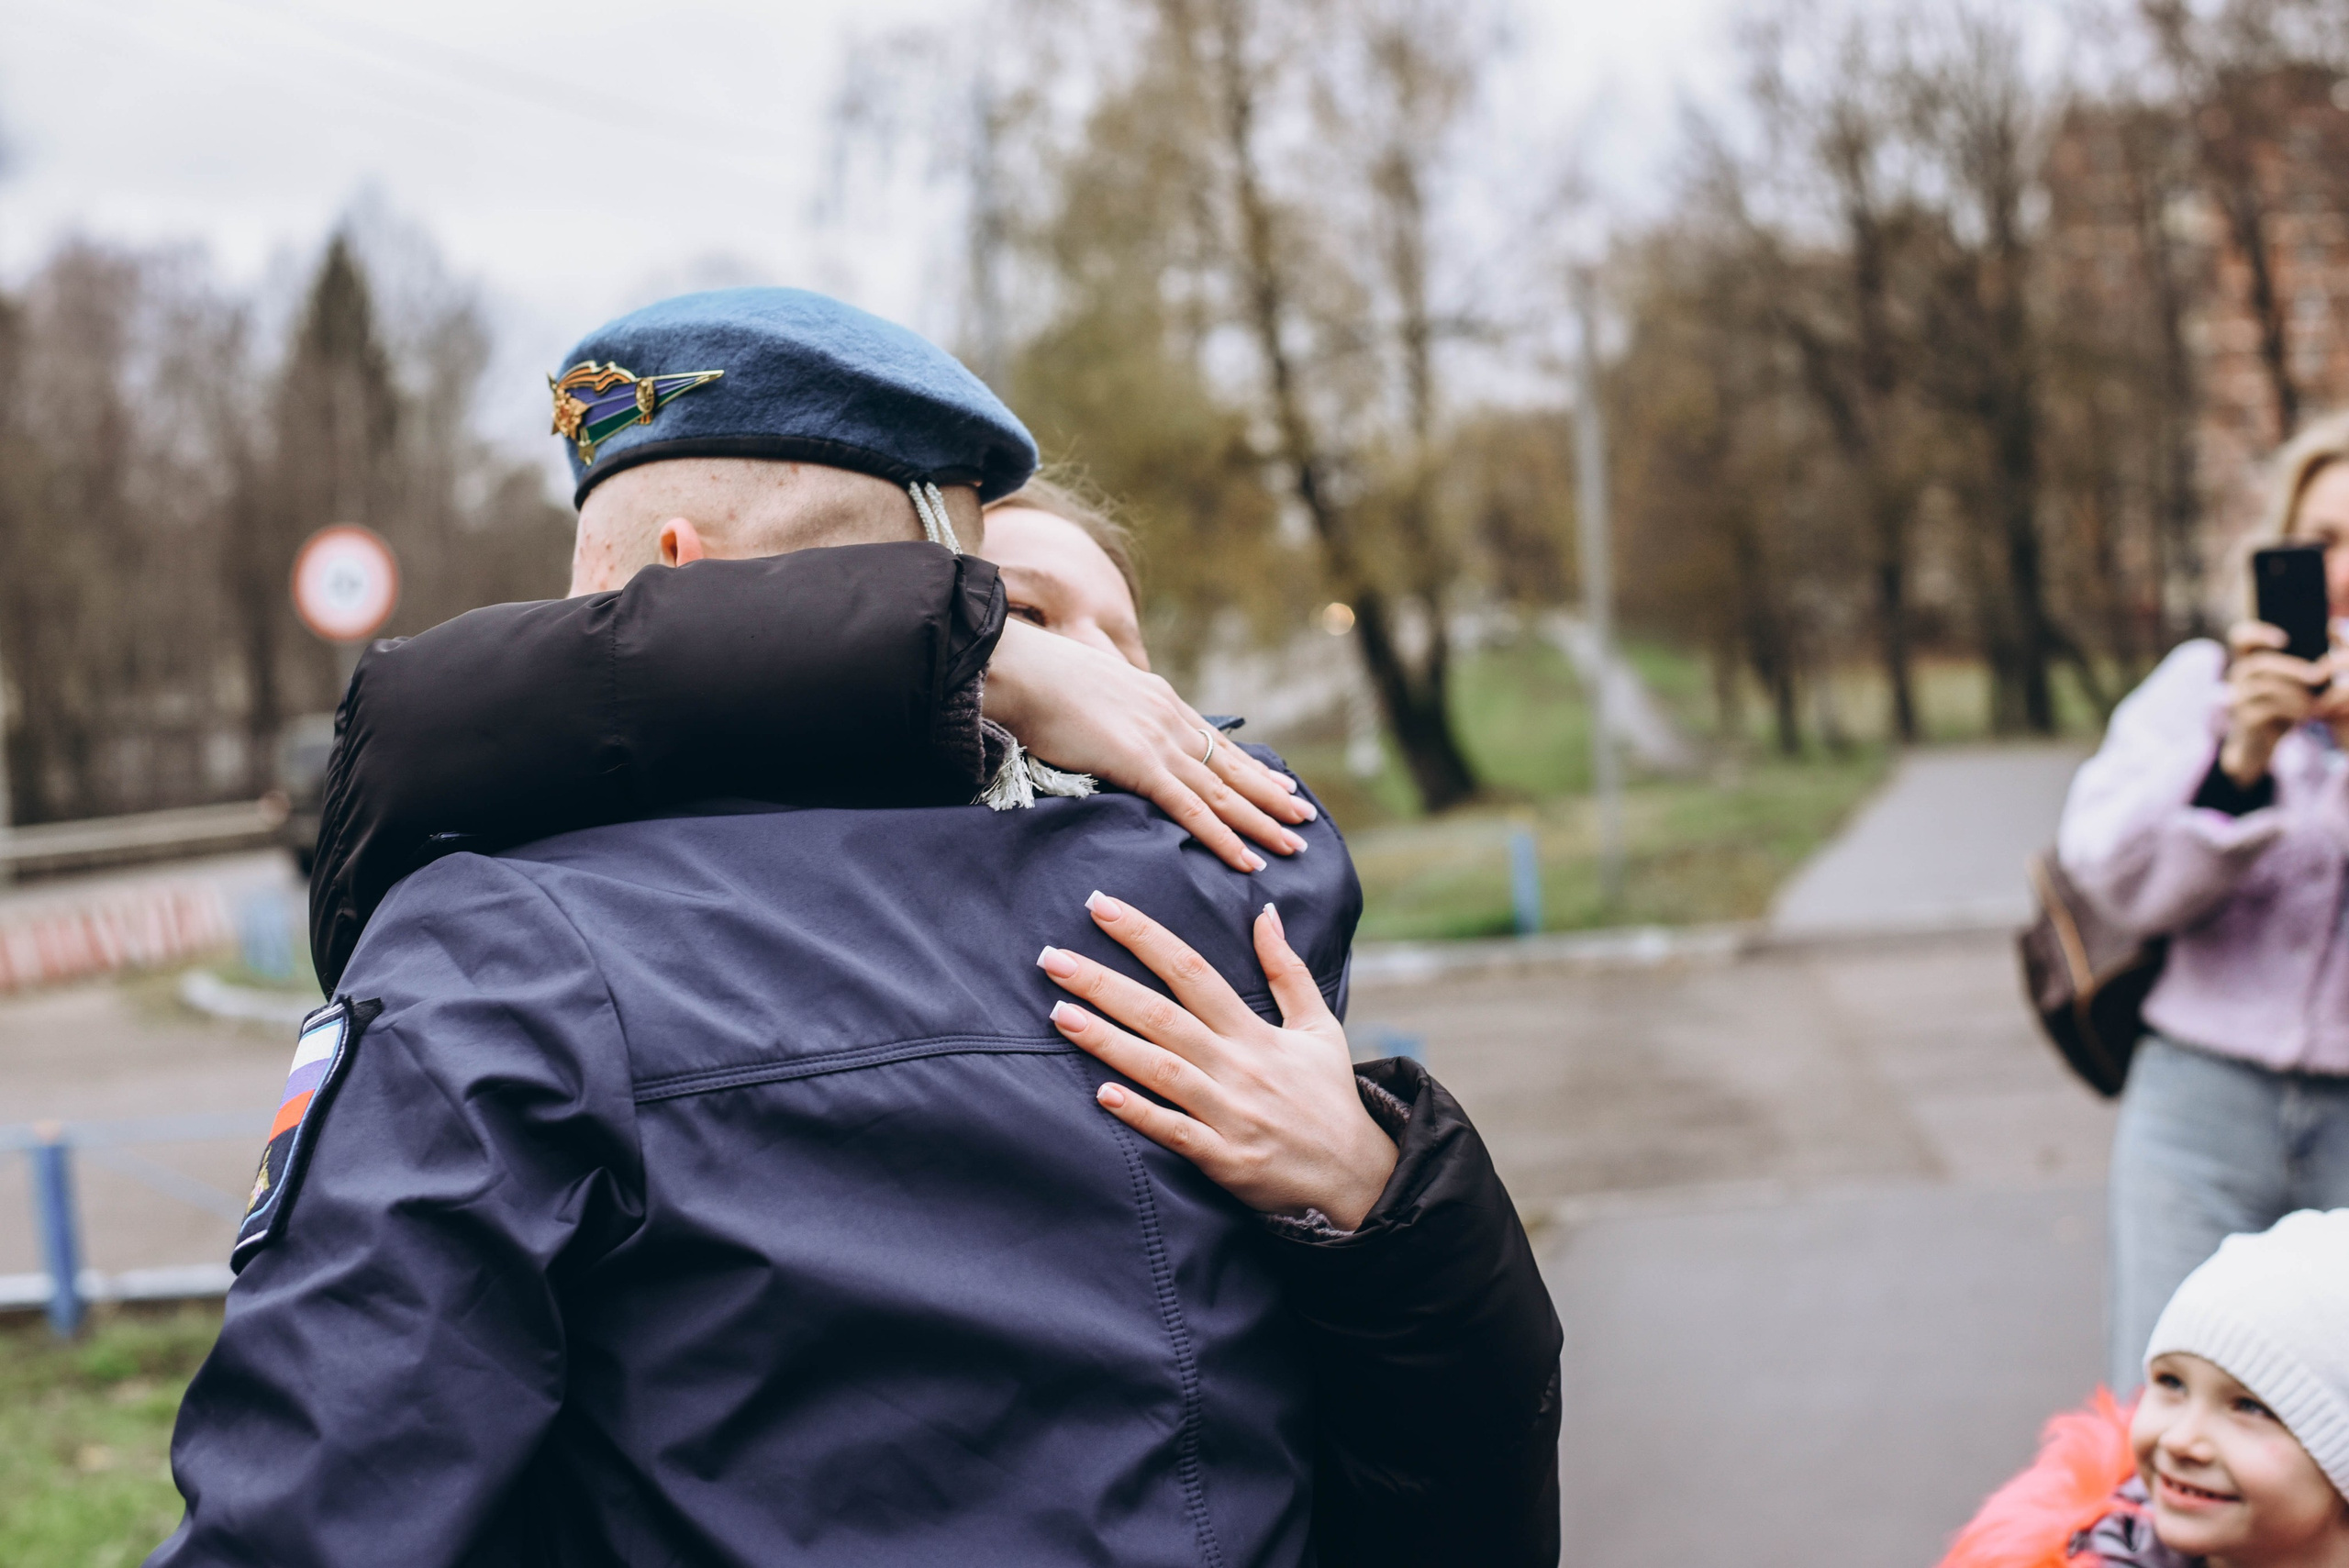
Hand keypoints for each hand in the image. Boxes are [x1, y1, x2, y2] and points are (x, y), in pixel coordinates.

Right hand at [984, 618, 1316, 873]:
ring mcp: (1160, 742)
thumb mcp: (1090, 685)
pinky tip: (1246, 860)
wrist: (1021, 669)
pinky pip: (1193, 810)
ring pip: (1224, 792)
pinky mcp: (1142, 765)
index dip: (1250, 767)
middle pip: (1232, 767)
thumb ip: (1111, 707)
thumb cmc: (1041, 677)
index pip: (1215, 741)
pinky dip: (1223, 838)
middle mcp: (1171, 719)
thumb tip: (1107, 722)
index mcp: (1160, 698)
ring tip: (1292, 845)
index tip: (1279, 783)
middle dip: (1271, 796)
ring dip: (1262, 823)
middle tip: (1304, 818)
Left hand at [1038, 891, 1397, 1231]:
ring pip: (1162, 1070)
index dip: (1145, 937)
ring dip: (1108, 1042)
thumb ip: (1287, 970)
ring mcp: (1231, 1114)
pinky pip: (1177, 1133)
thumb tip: (1265, 912)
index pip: (1193, 971)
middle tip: (1051, 957)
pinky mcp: (1226, 1159)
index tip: (1100, 907)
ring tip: (1058, 1015)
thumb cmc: (1328, 1098)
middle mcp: (1239, 1067)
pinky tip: (1101, 1094)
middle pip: (1164, 1016)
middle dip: (1105, 984)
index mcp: (1255, 1033)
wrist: (1357, 1177)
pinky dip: (1142, 1113)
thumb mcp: (1318, 1027)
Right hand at [2221, 620, 2330, 785]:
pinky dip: (2292, 710)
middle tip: (2318, 676)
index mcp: (2250, 659)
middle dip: (2291, 668)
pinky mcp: (2245, 718)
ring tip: (2318, 699)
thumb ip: (2305, 660)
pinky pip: (2267, 709)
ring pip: (2264, 687)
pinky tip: (2309, 713)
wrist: (2259, 743)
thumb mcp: (2292, 682)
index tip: (2285, 640)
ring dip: (2296, 692)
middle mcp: (2238, 675)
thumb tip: (2333, 631)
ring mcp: (2238, 697)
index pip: (2240, 636)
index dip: (2258, 633)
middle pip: (2259, 664)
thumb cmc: (2281, 706)